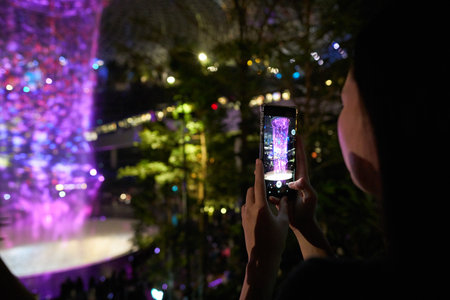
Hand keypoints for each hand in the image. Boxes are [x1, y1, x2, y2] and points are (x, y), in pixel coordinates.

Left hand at [241, 159, 288, 260]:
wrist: (262, 259)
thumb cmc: (275, 241)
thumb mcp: (284, 223)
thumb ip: (284, 208)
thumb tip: (285, 198)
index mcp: (261, 207)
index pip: (259, 184)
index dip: (258, 171)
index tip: (258, 160)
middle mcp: (250, 209)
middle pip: (252, 190)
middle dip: (259, 186)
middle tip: (268, 187)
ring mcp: (245, 216)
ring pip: (248, 199)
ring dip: (255, 197)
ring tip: (266, 202)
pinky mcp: (243, 222)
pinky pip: (246, 208)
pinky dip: (252, 206)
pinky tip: (261, 213)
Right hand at [268, 135, 333, 258]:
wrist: (301, 225)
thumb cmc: (308, 211)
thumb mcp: (310, 198)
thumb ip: (305, 188)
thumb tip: (296, 180)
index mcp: (302, 178)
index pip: (300, 160)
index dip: (299, 147)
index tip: (297, 135)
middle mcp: (293, 180)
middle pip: (287, 163)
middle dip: (283, 152)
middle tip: (277, 141)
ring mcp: (285, 187)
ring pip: (276, 174)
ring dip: (271, 167)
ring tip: (264, 158)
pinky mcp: (278, 195)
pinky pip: (270, 187)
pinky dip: (264, 182)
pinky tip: (258, 176)